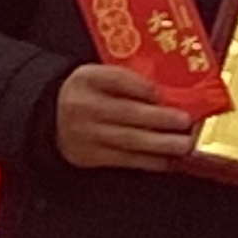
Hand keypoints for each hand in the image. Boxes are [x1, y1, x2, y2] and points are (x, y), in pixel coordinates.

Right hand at [55, 62, 198, 172]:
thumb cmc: (88, 94)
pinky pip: (124, 160)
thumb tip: (168, 94)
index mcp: (88, 78)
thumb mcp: (99, 76)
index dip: (141, 86)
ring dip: (160, 144)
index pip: (116, 79)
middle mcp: (83, 106)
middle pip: (126, 112)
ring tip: (183, 144)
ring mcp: (86, 134)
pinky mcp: (90, 156)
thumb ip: (128, 79)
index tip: (162, 93)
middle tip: (185, 121)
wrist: (53, 119)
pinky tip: (168, 160)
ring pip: (128, 140)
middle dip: (159, 118)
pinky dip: (149, 161)